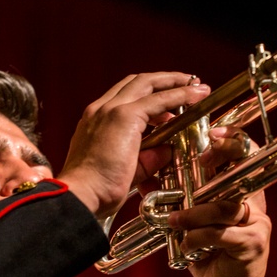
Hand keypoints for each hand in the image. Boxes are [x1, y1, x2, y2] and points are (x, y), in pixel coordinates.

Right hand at [58, 72, 210, 219]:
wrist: (80, 196)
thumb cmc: (96, 191)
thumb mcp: (126, 172)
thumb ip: (147, 159)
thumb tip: (166, 151)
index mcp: (95, 121)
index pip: (125, 96)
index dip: (150, 92)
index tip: (170, 95)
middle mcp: (100, 110)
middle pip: (136, 82)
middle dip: (164, 79)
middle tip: (188, 82)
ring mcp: (110, 110)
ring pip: (146, 84)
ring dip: (173, 84)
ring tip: (195, 87)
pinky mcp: (124, 117)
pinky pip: (158, 99)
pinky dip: (179, 95)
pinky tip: (196, 96)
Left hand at [169, 127, 270, 276]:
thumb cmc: (213, 256)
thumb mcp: (193, 224)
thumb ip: (178, 200)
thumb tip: (146, 178)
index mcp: (244, 192)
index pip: (247, 153)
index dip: (232, 139)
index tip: (211, 132)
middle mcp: (255, 203)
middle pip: (241, 171)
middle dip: (216, 164)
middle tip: (194, 164)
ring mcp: (257, 223)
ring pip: (223, 206)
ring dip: (194, 212)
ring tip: (174, 220)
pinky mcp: (252, 244)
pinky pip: (220, 233)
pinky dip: (197, 238)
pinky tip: (185, 246)